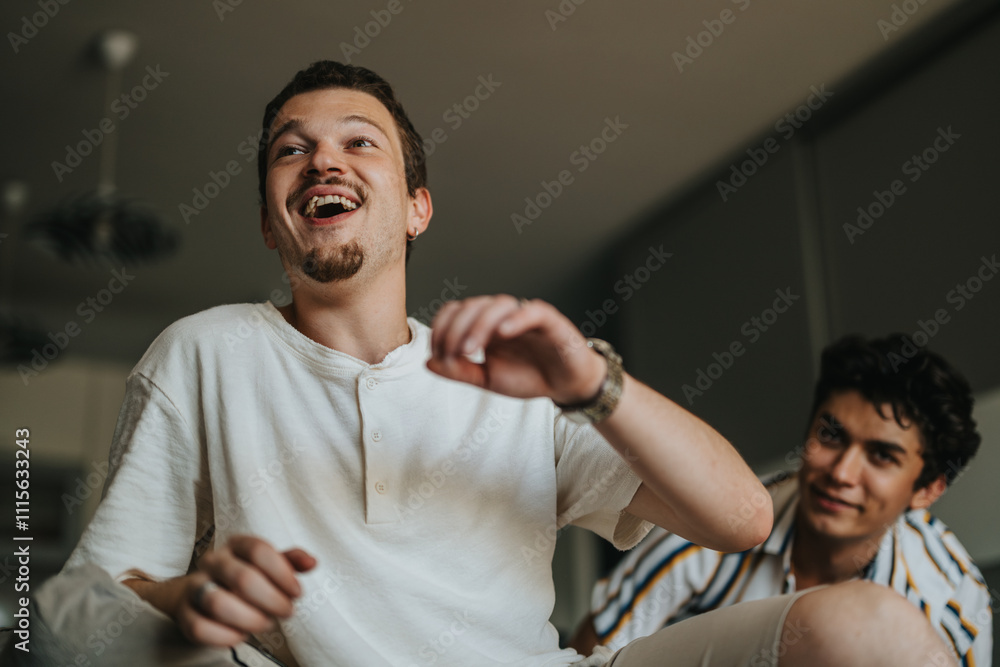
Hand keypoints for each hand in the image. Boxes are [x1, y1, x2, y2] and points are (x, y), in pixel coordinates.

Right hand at [174, 535, 316, 646]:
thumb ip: (291, 562)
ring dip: (250, 619)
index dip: (282, 574)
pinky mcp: (184, 613)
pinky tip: (241, 635)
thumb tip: (312, 562)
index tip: (296, 592)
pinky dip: (225, 636)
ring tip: (265, 624)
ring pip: (218, 603)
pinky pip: (200, 628)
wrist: (201, 594)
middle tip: (285, 611)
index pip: (259, 550)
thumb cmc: (244, 578)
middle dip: (272, 600)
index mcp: (236, 545)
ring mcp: (195, 586)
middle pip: (243, 578)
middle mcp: (213, 561)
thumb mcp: (269, 565)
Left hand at [427, 295, 605, 404]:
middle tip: (454, 355)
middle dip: (456, 330)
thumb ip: (459, 371)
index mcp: (485, 325)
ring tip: (472, 351)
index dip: (442, 329)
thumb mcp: (488, 379)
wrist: (566, 386)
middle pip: (472, 306)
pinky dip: (516, 318)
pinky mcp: (550, 321)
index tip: (438, 354)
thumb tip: (428, 362)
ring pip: (498, 304)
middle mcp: (502, 316)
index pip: (455, 311)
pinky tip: (503, 333)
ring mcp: (525, 316)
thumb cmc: (529, 377)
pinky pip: (532, 311)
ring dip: (479, 326)